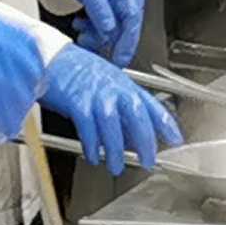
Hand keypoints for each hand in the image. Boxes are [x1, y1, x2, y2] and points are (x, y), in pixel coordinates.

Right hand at [40, 46, 178, 174]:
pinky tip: (94, 155)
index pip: (151, 104)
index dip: (166, 123)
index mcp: (123, 83)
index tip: (176, 138)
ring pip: (113, 128)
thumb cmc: (74, 69)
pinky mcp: (78, 103)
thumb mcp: (104, 82)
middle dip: (146, 142)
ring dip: (116, 151)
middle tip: (149, 161)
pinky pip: (89, 131)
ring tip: (116, 166)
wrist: (49, 58)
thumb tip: (130, 131)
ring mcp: (96, 96)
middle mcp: (113, 89)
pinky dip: (93, 146)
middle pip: (137, 118)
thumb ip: (119, 104)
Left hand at [45, 0, 145, 65]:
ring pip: (115, 28)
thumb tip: (110, 29)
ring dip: (98, 36)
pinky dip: (94, 29)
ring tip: (81, 33)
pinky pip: (107, 23)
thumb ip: (99, 8)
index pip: (132, 20)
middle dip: (108, 42)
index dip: (127, 42)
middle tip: (91, 47)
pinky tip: (82, 25)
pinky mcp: (111, 3)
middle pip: (125, 28)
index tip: (118, 59)